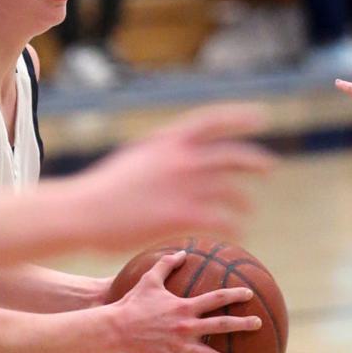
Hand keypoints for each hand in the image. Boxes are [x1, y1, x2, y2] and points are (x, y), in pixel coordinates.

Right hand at [75, 104, 275, 249]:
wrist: (82, 212)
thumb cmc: (100, 191)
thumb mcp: (133, 160)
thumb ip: (159, 158)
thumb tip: (174, 159)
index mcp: (166, 141)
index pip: (212, 120)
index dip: (239, 117)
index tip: (260, 117)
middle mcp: (181, 159)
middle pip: (231, 156)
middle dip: (254, 161)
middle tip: (269, 168)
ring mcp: (184, 186)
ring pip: (230, 193)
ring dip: (243, 203)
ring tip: (246, 212)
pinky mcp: (182, 215)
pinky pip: (222, 221)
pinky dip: (234, 228)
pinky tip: (238, 235)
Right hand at [112, 252, 262, 352]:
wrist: (116, 327)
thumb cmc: (132, 302)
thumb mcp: (149, 279)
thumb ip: (166, 264)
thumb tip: (182, 252)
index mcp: (185, 306)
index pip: (216, 298)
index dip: (234, 294)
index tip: (249, 294)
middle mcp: (187, 326)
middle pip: (221, 325)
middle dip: (242, 324)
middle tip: (258, 324)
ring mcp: (180, 345)